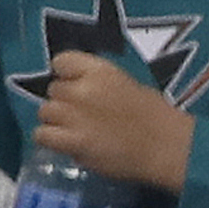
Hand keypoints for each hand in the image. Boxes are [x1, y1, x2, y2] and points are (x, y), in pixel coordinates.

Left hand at [33, 50, 194, 194]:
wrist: (166, 146)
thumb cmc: (155, 115)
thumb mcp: (126, 84)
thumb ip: (98, 82)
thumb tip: (77, 87)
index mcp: (100, 70)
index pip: (61, 61)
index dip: (67, 75)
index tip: (76, 85)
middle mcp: (82, 89)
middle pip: (53, 89)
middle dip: (64, 101)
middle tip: (81, 113)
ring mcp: (74, 116)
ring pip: (45, 112)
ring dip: (56, 120)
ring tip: (73, 129)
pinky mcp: (72, 141)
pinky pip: (42, 135)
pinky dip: (51, 139)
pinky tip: (67, 142)